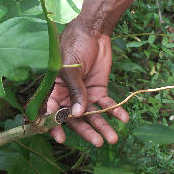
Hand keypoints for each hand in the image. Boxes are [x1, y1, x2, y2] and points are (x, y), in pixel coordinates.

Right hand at [46, 18, 128, 146]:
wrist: (94, 31)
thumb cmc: (74, 45)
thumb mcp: (70, 67)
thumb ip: (75, 91)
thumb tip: (77, 114)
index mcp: (54, 90)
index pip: (51, 112)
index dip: (54, 126)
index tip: (61, 138)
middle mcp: (68, 97)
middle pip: (75, 119)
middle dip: (87, 132)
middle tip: (99, 142)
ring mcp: (84, 95)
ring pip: (92, 116)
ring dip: (102, 126)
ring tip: (113, 138)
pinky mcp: (99, 91)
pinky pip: (106, 105)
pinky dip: (115, 112)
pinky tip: (123, 119)